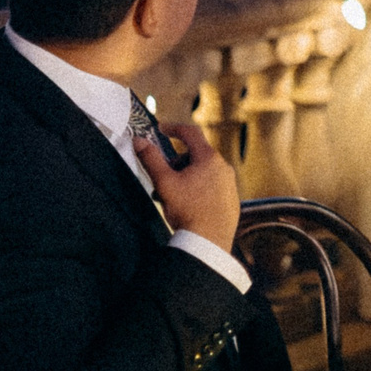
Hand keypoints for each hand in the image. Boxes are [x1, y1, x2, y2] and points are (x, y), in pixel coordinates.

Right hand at [138, 123, 240, 252]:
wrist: (209, 242)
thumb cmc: (188, 211)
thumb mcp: (164, 183)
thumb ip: (151, 159)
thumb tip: (139, 141)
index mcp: (209, 158)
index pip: (190, 133)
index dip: (173, 128)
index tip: (161, 129)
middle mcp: (224, 167)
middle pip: (195, 155)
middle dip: (176, 163)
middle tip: (162, 178)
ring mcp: (230, 183)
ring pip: (203, 172)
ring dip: (185, 178)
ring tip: (171, 197)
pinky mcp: (231, 199)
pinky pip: (211, 186)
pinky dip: (197, 189)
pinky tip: (187, 206)